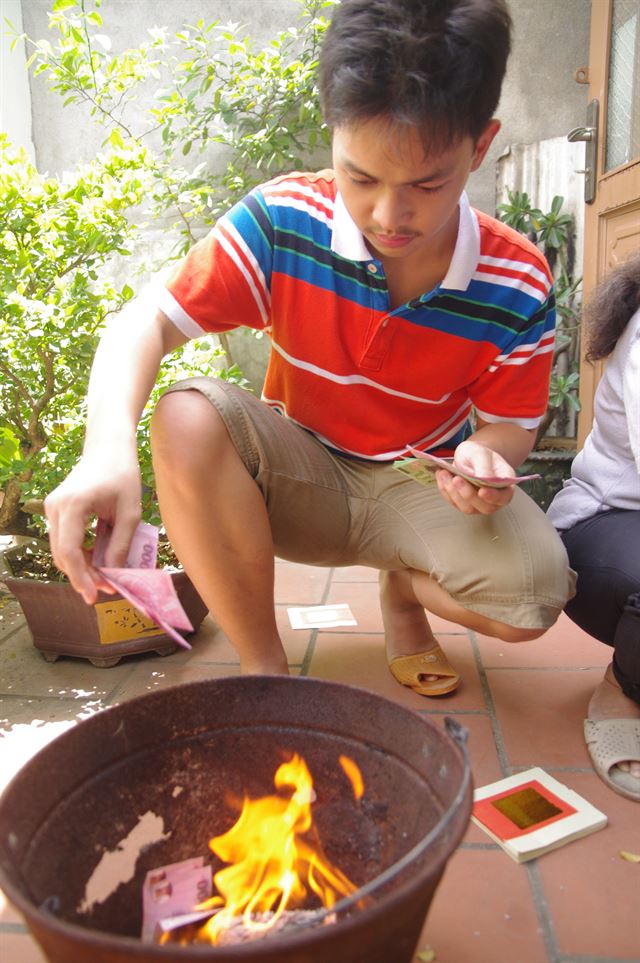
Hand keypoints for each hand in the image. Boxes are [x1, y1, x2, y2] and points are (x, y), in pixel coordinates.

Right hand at [44, 451, 141, 603]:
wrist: (108, 447)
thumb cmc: (123, 475)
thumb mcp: (130, 512)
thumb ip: (121, 544)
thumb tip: (113, 574)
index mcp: (73, 505)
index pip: (70, 552)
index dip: (81, 578)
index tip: (95, 596)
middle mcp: (55, 506)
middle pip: (62, 554)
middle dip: (82, 576)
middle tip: (105, 590)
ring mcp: (52, 507)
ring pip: (60, 549)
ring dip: (79, 566)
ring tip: (104, 578)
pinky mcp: (56, 508)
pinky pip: (63, 539)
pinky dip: (77, 554)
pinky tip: (96, 561)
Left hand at [435, 439, 515, 514]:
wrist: (469, 455)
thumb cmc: (479, 454)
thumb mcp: (481, 454)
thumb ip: (484, 467)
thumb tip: (483, 478)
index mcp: (504, 486)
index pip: (503, 497)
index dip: (493, 497)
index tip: (482, 491)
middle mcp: (493, 499)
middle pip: (484, 507)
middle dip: (468, 494)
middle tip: (457, 479)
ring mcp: (478, 504)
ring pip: (467, 507)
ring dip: (453, 492)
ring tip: (444, 473)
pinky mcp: (463, 504)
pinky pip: (454, 502)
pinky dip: (445, 490)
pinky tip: (441, 476)